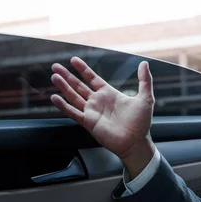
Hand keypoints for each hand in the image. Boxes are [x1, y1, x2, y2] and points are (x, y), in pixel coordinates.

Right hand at [50, 57, 154, 176]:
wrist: (136, 141)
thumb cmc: (141, 122)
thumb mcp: (146, 98)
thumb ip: (144, 80)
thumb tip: (144, 64)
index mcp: (109, 94)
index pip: (92, 78)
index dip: (83, 69)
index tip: (74, 60)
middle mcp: (98, 101)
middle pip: (79, 85)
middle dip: (67, 76)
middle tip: (56, 66)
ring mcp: (92, 112)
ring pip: (73, 96)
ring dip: (63, 87)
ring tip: (54, 76)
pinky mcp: (88, 122)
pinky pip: (73, 112)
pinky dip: (63, 106)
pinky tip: (54, 97)